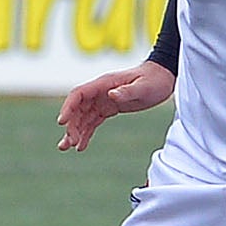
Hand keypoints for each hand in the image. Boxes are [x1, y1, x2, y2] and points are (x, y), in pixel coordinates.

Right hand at [56, 60, 174, 151]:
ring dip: (74, 132)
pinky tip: (81, 146)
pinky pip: (93, 122)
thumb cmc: (154, 80)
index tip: (62, 122)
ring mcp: (103, 100)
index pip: (78, 94)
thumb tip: (111, 95)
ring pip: (83, 117)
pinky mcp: (109, 108)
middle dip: (70, 126)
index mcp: (104, 84)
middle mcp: (100, 91)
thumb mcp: (143, 87)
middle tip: (68, 143)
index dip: (68, 107)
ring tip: (66, 148)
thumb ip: (127, 91)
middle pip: (77, 109)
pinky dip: (86, 133)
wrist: (164, 77)